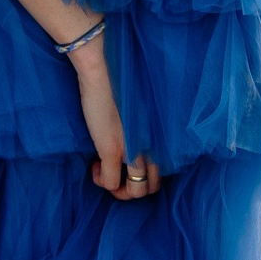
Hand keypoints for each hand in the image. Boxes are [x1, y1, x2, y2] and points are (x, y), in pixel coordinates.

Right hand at [74, 37, 159, 199]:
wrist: (105, 66)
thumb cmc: (122, 80)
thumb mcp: (142, 108)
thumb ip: (145, 127)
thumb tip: (137, 139)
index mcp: (161, 135)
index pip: (165, 170)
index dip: (147, 175)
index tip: (131, 164)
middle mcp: (153, 146)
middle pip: (153, 187)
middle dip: (134, 189)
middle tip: (119, 175)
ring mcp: (133, 150)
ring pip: (136, 193)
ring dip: (120, 191)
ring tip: (106, 173)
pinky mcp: (112, 151)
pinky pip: (110, 184)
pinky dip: (102, 181)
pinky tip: (96, 167)